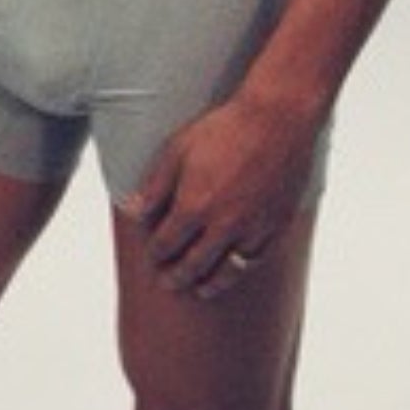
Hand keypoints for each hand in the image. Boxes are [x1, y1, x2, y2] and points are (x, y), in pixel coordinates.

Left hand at [118, 85, 319, 298]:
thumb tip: (133, 210)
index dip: (155, 254)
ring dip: (208, 283)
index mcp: (193, 206)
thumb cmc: (223, 129)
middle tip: (167, 283)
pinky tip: (231, 271)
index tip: (152, 257)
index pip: (166, 244)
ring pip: (226, 270)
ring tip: (198, 289)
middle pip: (193, 264)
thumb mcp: (177, 149)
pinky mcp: (276, 225)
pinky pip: (254, 259)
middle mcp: (222, 225)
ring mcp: (251, 228)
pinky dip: (239, 270)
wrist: (276, 120)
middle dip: (176, 277)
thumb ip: (155, 185)